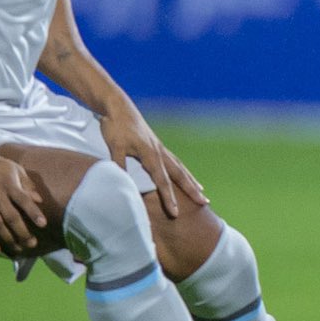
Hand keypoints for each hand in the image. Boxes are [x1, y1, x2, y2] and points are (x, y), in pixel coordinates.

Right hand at [0, 151, 46, 255]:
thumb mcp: (16, 169)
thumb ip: (28, 184)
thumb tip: (40, 200)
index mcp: (9, 184)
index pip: (23, 200)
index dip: (33, 212)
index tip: (43, 224)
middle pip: (10, 217)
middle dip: (22, 232)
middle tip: (32, 244)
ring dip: (7, 238)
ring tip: (19, 248)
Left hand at [96, 99, 207, 220]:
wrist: (118, 107)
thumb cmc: (116, 126)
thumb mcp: (114, 146)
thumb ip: (120, 164)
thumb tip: (122, 183)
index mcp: (150, 154)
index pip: (162, 181)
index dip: (169, 198)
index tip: (176, 213)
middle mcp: (159, 152)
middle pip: (179, 175)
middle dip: (191, 190)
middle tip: (205, 202)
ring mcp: (160, 148)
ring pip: (179, 167)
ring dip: (190, 180)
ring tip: (202, 191)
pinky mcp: (157, 145)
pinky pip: (174, 161)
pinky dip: (182, 170)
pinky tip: (184, 174)